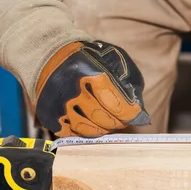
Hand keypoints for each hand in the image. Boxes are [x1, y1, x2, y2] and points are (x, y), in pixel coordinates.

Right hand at [33, 40, 149, 136]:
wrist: (51, 56)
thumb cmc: (90, 58)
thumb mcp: (116, 60)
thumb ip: (131, 84)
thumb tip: (141, 115)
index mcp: (92, 74)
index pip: (121, 108)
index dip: (132, 115)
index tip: (134, 114)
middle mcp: (74, 91)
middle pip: (106, 121)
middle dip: (118, 121)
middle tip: (120, 116)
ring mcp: (59, 106)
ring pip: (90, 130)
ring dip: (102, 128)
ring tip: (105, 117)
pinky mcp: (49, 116)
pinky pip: (73, 133)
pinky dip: (84, 130)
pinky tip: (88, 119)